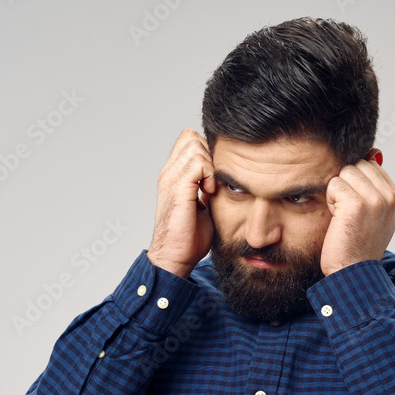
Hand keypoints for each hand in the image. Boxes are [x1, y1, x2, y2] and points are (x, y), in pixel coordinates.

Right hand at [146, 129, 215, 278]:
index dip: (207, 151)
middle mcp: (169, 173)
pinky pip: (198, 162)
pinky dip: (209, 173)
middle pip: (192, 137)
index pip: (189, 140)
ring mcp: (171, 178)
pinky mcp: (177, 188)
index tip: (214, 175)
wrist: (175, 257)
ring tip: (211, 187)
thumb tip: (225, 178)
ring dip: (210, 164)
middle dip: (210, 154)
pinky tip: (210, 192)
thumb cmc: (189, 237)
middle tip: (214, 180)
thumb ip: (208, 187)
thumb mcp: (203, 205)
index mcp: (174, 175)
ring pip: (195, 145)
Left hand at [320, 147, 394, 275]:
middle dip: (345, 186)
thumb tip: (374, 152)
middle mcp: (390, 196)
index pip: (369, 165)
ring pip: (344, 172)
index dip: (355, 184)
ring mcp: (376, 199)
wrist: (354, 274)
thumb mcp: (374, 213)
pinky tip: (337, 219)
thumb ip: (374, 184)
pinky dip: (330, 201)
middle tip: (347, 214)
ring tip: (343, 216)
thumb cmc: (358, 246)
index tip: (356, 210)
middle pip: (356, 165)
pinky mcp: (357, 203)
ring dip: (336, 193)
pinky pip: (333, 184)